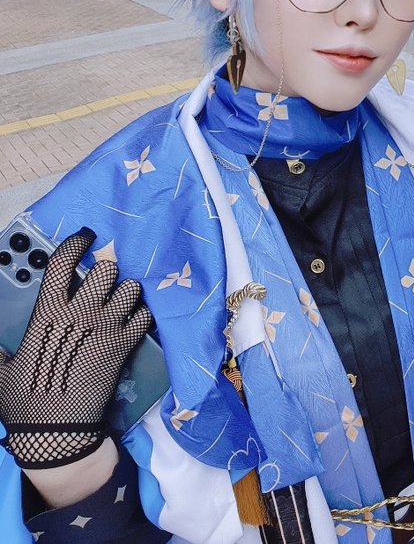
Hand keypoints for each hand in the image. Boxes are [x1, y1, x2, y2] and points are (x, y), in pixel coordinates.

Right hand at [0, 228, 152, 468]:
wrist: (58, 429)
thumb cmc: (24, 399)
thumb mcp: (2, 368)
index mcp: (47, 313)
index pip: (64, 263)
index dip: (76, 244)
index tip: (85, 237)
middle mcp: (80, 313)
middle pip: (106, 270)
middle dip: (106, 273)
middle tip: (102, 284)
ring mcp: (107, 327)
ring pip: (131, 288)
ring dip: (127, 292)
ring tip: (120, 302)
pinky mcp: (126, 344)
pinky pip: (145, 315)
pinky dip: (142, 315)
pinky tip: (133, 321)